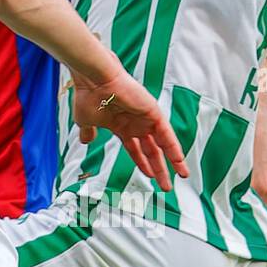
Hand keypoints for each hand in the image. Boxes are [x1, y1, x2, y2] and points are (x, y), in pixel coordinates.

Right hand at [71, 64, 188, 191]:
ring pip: (163, 144)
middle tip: (166, 185)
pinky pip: (167, 134)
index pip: (135, 149)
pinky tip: (179, 161)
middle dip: (159, 168)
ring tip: (181, 176)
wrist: (94, 81)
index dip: (142, 163)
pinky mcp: (153, 112)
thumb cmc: (88, 97)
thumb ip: (88, 132)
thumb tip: (86, 140)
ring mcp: (145, 118)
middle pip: (152, 150)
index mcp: (121, 126)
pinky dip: (174, 148)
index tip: (149, 176)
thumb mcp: (85, 122)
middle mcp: (135, 123)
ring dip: (172, 161)